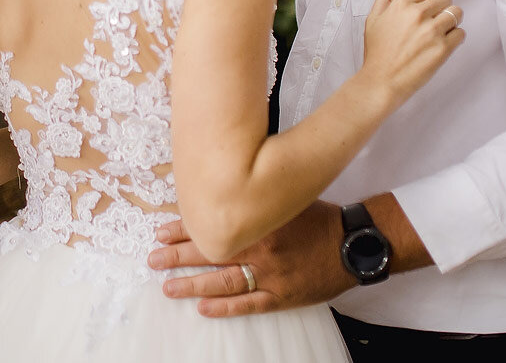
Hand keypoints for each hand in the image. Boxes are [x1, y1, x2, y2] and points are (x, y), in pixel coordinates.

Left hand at [147, 201, 354, 316]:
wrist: (352, 243)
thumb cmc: (318, 219)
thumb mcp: (283, 201)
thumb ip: (254, 203)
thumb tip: (220, 198)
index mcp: (259, 222)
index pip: (213, 225)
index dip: (184, 229)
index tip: (161, 231)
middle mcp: (261, 249)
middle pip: (211, 253)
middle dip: (178, 256)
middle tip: (154, 258)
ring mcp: (271, 275)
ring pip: (223, 281)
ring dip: (192, 284)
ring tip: (168, 287)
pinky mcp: (282, 296)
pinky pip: (248, 304)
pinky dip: (224, 308)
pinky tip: (202, 307)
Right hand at [361, 0, 463, 105]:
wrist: (381, 81)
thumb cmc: (377, 53)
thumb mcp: (372, 19)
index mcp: (401, 4)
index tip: (427, 1)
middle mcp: (418, 14)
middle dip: (440, 7)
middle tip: (432, 20)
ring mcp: (432, 31)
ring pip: (457, 13)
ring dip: (450, 21)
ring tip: (439, 32)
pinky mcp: (443, 48)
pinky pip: (461, 33)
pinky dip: (455, 38)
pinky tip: (441, 44)